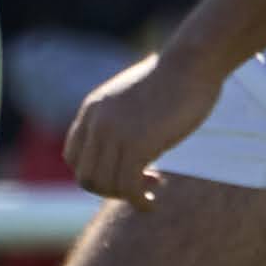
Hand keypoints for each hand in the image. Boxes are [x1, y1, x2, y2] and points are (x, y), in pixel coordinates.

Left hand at [56, 48, 226, 208]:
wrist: (192, 62)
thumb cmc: (174, 80)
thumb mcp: (135, 99)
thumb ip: (122, 120)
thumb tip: (127, 147)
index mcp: (93, 109)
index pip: (73, 157)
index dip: (95, 173)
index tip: (123, 173)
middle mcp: (97, 121)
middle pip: (86, 176)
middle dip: (111, 190)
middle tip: (141, 184)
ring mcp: (115, 132)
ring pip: (106, 185)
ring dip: (128, 196)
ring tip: (154, 188)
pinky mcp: (137, 143)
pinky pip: (128, 186)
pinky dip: (139, 201)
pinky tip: (153, 203)